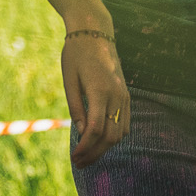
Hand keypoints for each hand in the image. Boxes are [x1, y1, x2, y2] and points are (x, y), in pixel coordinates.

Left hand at [61, 30, 130, 167]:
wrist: (95, 32)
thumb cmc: (76, 54)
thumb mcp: (69, 80)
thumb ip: (77, 108)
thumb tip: (82, 134)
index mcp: (100, 91)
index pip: (95, 130)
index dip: (85, 148)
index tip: (73, 157)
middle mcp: (116, 95)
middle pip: (110, 136)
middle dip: (95, 153)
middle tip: (79, 163)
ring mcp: (124, 95)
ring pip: (120, 132)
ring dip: (105, 147)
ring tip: (87, 154)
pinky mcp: (126, 95)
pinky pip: (125, 122)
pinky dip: (114, 136)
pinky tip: (100, 141)